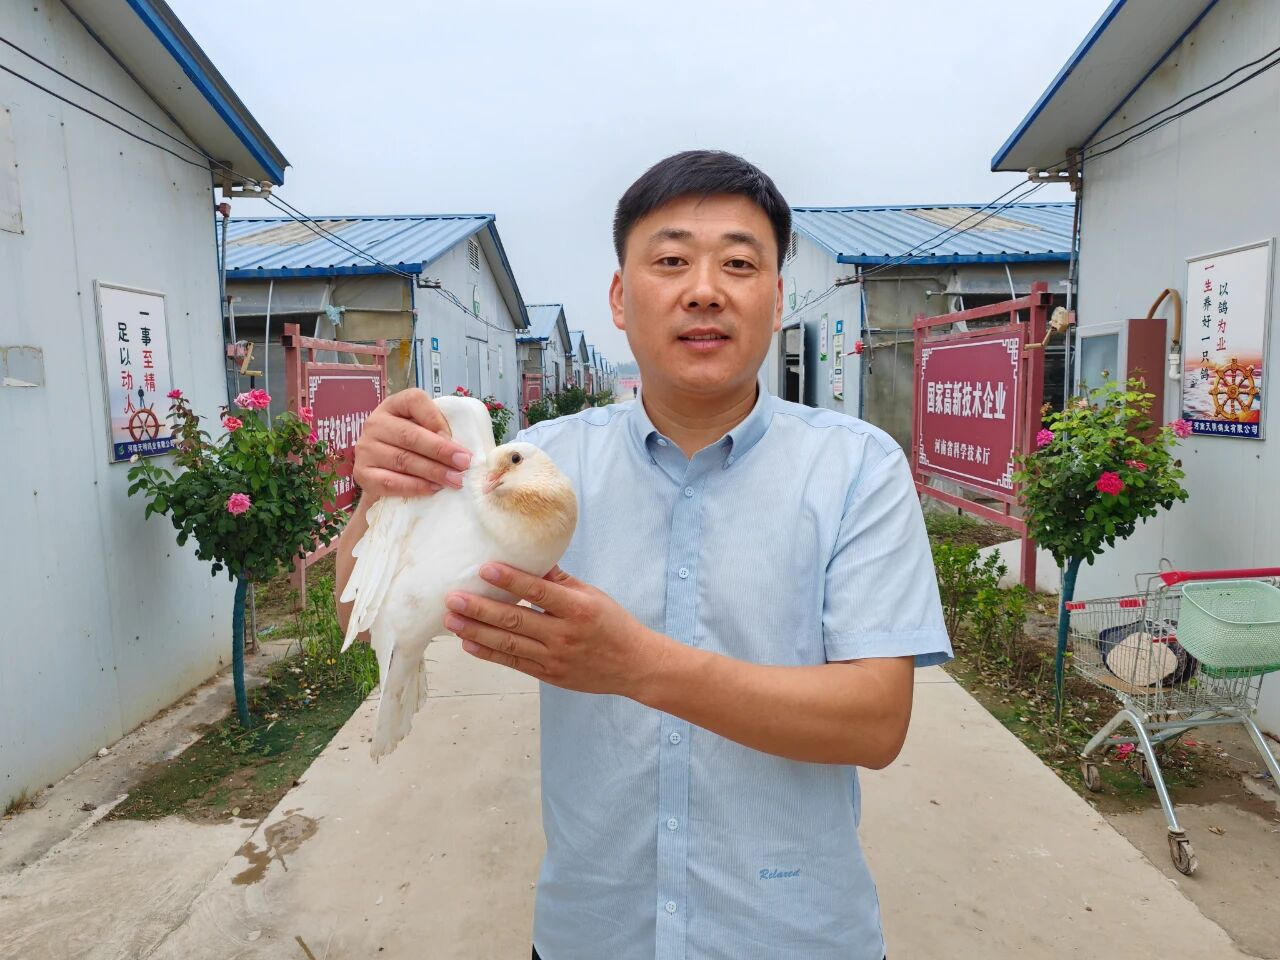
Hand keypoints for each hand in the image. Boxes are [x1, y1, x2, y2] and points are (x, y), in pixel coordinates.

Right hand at [352, 388, 474, 498]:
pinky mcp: (362, 474)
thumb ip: (439, 431)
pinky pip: (390, 482)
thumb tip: (462, 450)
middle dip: (441, 451)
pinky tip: (433, 489)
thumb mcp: (424, 431)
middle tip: (464, 463)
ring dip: (433, 471)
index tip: (456, 439)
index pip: (414, 400)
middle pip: (409, 435)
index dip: (437, 419)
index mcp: (393, 405)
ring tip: (455, 480)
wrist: (384, 476)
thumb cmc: (413, 449)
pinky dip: (415, 487)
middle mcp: (375, 423)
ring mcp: (365, 449)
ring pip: (402, 460)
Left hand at [443, 564, 670, 697]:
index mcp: (578, 609)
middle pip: (515, 620)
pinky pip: (513, 663)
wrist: (633, 665)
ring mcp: (554, 657)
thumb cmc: (612, 624)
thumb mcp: (592, 595)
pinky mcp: (548, 674)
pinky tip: (468, 642)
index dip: (510, 580)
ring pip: (508, 644)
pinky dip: (488, 653)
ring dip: (476, 630)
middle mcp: (563, 634)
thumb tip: (531, 558)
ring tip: (452, 619)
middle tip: (453, 597)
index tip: (485, 568)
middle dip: (480, 608)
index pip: (538, 592)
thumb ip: (560, 580)